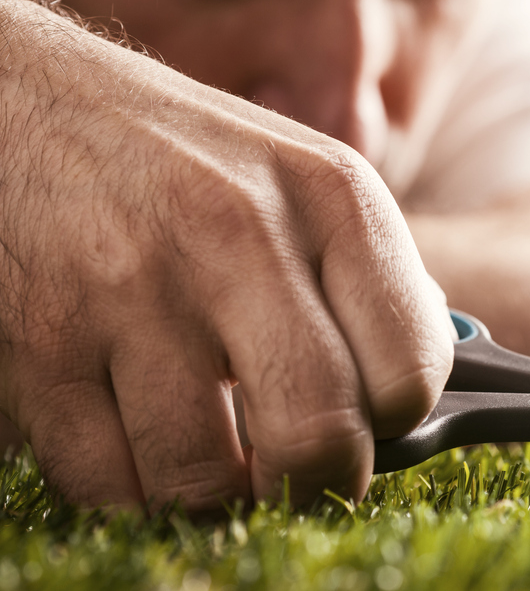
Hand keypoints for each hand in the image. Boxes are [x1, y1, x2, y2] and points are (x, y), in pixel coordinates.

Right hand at [0, 0, 451, 512]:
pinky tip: (143, 439)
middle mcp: (238, 233)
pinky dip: (134, 487)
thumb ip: (371, 276)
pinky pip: (108, 482)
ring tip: (215, 454)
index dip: (397, 421)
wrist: (35, 104)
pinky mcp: (40, 340)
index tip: (371, 423)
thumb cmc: (193, 160)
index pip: (412, 367)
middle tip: (302, 475)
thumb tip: (421, 381)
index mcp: (330, 195)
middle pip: (318, 436)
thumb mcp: (308, 177)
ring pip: (206, 480)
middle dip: (319, 483)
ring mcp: (132, 287)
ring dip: (218, 493)